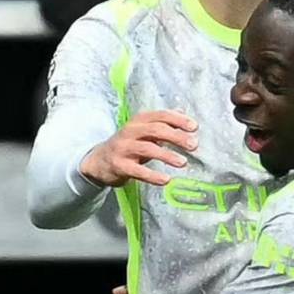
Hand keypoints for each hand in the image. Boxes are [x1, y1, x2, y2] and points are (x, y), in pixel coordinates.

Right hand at [80, 110, 197, 186]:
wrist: (99, 160)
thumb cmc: (129, 144)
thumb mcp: (143, 130)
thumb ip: (162, 123)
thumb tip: (183, 114)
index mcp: (139, 120)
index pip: (161, 115)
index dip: (178, 120)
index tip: (194, 127)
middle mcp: (131, 131)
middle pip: (156, 130)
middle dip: (176, 137)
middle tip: (193, 145)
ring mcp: (124, 148)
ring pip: (148, 149)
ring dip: (167, 155)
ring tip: (183, 162)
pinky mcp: (120, 166)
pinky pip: (138, 170)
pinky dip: (153, 175)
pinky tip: (166, 180)